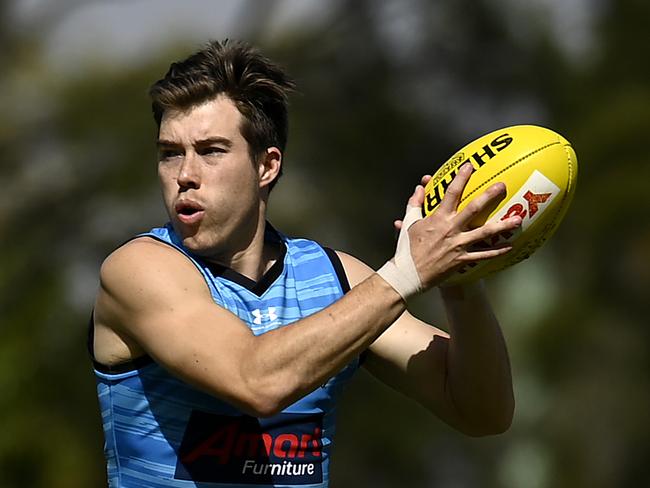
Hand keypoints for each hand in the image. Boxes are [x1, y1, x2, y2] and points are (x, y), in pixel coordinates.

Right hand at [395, 163, 521, 288]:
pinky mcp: (462, 260)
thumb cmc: (407, 249)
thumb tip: (419, 188)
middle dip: (488, 196)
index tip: (469, 166)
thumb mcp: (409, 223)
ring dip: (502, 226)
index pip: (451, 194)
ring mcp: (458, 245)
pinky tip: (510, 246)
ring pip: (484, 233)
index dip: (460, 178)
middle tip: (501, 186)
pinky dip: (497, 252)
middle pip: (473, 209)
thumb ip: (414, 204)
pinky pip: (483, 255)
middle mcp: (451, 230)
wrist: (409, 274)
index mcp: (438, 218)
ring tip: (518, 219)